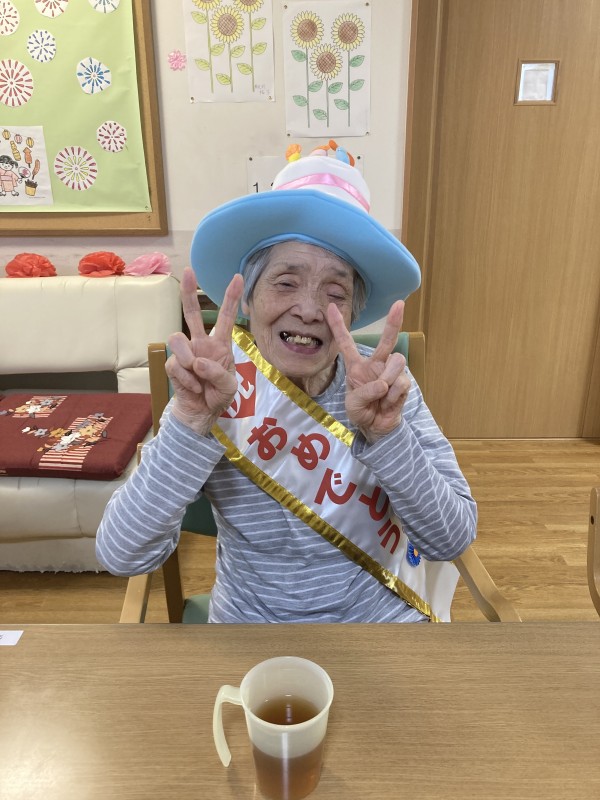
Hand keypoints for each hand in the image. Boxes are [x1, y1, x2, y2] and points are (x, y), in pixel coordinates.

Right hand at [166, 267, 242, 435]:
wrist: (201, 412)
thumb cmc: (218, 395)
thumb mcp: (229, 386)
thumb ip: (218, 373)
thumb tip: (197, 362)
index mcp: (220, 344)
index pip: (226, 317)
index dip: (231, 297)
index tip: (238, 277)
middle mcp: (201, 343)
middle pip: (193, 313)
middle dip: (189, 292)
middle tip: (189, 271)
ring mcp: (186, 353)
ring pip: (177, 337)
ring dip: (187, 357)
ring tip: (197, 375)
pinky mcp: (174, 365)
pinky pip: (176, 365)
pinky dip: (187, 379)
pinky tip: (193, 387)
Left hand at [327, 300, 409, 442]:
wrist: (376, 427)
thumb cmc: (362, 411)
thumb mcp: (353, 404)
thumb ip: (364, 393)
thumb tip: (383, 384)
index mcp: (356, 367)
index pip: (346, 343)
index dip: (338, 325)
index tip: (331, 307)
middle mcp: (375, 365)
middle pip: (385, 341)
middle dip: (393, 322)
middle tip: (399, 304)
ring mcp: (391, 372)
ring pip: (397, 361)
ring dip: (389, 377)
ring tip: (382, 396)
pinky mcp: (403, 383)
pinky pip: (401, 382)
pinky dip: (394, 395)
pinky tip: (388, 403)